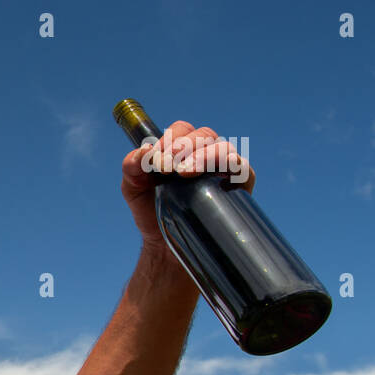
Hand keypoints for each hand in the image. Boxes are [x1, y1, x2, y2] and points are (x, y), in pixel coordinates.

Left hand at [121, 120, 255, 252]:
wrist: (164, 244)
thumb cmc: (151, 210)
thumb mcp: (133, 189)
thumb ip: (131, 168)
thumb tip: (143, 152)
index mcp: (180, 148)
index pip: (182, 130)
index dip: (170, 139)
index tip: (158, 159)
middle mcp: (204, 153)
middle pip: (204, 134)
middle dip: (186, 146)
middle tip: (169, 167)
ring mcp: (223, 169)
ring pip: (223, 148)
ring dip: (205, 156)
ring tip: (186, 172)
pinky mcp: (238, 187)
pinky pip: (243, 170)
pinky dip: (233, 167)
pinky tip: (220, 174)